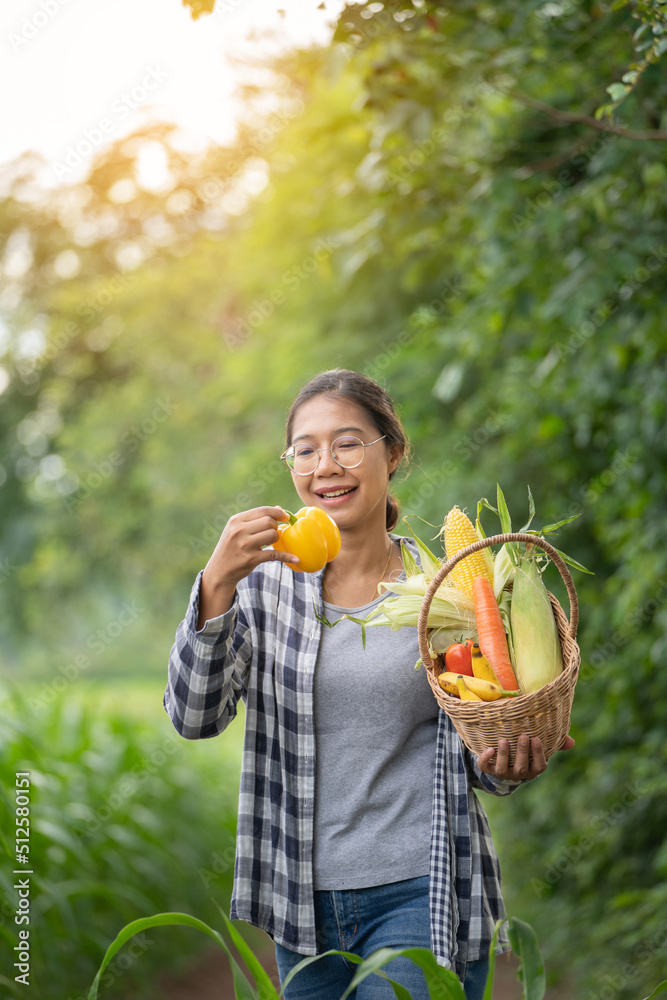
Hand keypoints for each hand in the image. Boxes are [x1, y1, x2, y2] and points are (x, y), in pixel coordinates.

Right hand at [197, 506, 299, 626]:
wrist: (219, 571)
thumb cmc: (231, 548)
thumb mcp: (237, 530)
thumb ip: (255, 519)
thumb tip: (279, 508)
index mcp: (236, 520)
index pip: (262, 510)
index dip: (277, 512)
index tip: (285, 516)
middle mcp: (239, 531)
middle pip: (269, 521)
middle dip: (276, 526)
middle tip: (273, 533)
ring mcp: (244, 545)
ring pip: (272, 535)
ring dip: (277, 539)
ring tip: (271, 543)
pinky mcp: (251, 559)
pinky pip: (274, 554)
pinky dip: (287, 556)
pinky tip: (295, 558)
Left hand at [477, 733, 574, 781]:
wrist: (503, 762)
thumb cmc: (527, 752)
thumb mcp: (540, 748)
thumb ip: (556, 744)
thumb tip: (571, 741)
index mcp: (532, 769)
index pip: (539, 766)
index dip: (538, 754)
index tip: (537, 739)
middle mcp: (518, 774)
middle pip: (521, 768)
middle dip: (522, 752)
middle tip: (523, 736)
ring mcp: (503, 773)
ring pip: (502, 769)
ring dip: (503, 755)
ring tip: (503, 740)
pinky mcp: (489, 769)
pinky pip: (485, 768)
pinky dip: (485, 759)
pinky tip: (489, 748)